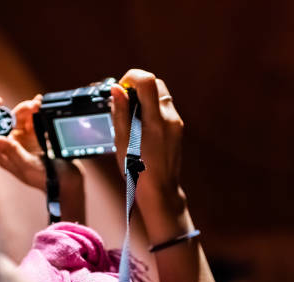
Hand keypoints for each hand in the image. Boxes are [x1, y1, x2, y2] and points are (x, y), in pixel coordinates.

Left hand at [0, 96, 83, 193]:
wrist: (67, 180)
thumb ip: (8, 150)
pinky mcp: (37, 137)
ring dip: (24, 108)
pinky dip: (35, 110)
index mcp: (2, 154)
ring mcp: (24, 141)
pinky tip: (39, 103)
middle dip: (0, 110)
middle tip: (1, 101)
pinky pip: (32, 119)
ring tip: (35, 105)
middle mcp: (10, 146)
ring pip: (17, 118)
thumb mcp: (25, 164)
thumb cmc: (44, 177)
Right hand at [110, 69, 184, 205]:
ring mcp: (176, 123)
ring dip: (144, 99)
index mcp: (155, 120)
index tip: (121, 90)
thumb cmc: (138, 171)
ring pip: (160, 96)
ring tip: (131, 119)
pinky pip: (164, 109)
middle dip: (137, 87)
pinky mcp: (177, 129)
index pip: (147, 80)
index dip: (131, 78)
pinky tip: (141, 128)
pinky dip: (151, 110)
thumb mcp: (122, 142)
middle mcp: (169, 118)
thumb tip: (117, 89)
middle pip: (156, 84)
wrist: (160, 190)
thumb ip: (120, 113)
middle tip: (123, 104)